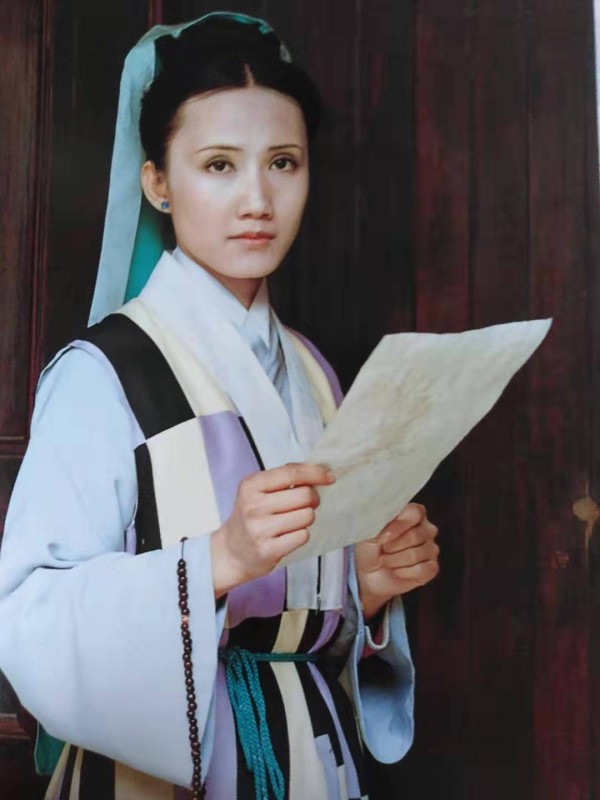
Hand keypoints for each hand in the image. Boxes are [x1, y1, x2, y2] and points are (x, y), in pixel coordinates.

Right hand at [210, 462, 334, 596]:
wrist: (230, 552)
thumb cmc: (250, 518)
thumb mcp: (257, 491)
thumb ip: (283, 480)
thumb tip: (319, 473)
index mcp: (251, 485)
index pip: (292, 472)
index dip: (315, 473)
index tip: (329, 477)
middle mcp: (253, 506)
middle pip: (304, 495)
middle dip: (312, 499)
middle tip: (306, 504)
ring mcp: (260, 529)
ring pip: (307, 516)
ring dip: (306, 518)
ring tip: (293, 521)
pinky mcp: (268, 550)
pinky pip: (303, 536)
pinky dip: (301, 534)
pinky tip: (288, 535)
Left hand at [355, 503, 439, 618]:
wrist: (369, 574)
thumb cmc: (370, 549)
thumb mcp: (369, 534)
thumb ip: (381, 524)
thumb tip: (388, 527)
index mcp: (411, 515)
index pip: (415, 512)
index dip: (399, 525)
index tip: (383, 536)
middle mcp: (425, 529)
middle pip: (416, 535)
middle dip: (393, 546)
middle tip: (382, 550)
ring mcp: (430, 549)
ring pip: (417, 554)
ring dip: (394, 561)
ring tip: (385, 561)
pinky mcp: (432, 568)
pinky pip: (423, 570)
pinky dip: (404, 573)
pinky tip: (396, 571)